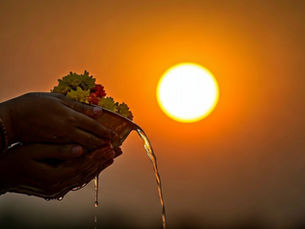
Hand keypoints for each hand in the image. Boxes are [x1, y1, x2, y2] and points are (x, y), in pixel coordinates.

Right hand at [0, 92, 118, 149]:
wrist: (12, 119)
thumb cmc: (33, 104)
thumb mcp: (58, 99)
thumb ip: (79, 106)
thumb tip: (98, 111)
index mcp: (71, 117)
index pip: (94, 126)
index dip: (106, 131)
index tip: (115, 136)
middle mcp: (68, 131)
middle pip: (91, 139)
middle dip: (104, 144)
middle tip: (114, 147)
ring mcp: (61, 140)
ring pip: (84, 147)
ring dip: (96, 149)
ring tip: (105, 151)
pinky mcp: (54, 146)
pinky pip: (73, 151)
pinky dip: (83, 152)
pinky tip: (88, 152)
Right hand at [0, 143, 114, 198]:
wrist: (1, 176)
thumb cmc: (15, 161)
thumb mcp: (34, 151)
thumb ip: (58, 150)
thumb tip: (80, 148)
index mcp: (55, 176)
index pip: (84, 164)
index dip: (99, 154)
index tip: (111, 146)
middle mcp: (59, 185)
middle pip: (87, 172)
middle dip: (103, 160)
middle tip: (117, 150)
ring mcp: (57, 189)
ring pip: (84, 177)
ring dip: (99, 166)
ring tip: (111, 157)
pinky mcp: (55, 189)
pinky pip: (77, 180)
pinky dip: (89, 172)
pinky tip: (95, 166)